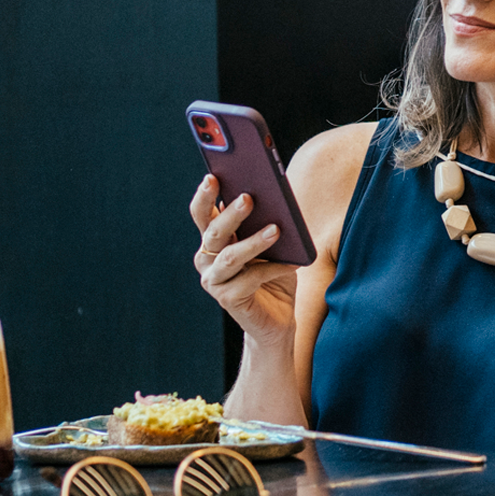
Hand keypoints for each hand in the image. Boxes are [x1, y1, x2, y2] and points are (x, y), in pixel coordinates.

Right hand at [188, 175, 298, 346]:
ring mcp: (214, 281)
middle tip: (248, 198)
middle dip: (230, 213)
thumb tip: (276, 199)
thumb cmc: (275, 275)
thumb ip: (266, 224)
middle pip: (213, 232)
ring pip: (230, 256)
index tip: (212, 176)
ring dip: (254, 241)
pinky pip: (251, 279)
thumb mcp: (273, 245)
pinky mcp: (228, 299)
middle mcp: (208, 259)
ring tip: (276, 229)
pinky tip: (292, 263)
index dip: (204, 195)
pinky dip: (274, 268)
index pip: (202, 213)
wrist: (278, 319)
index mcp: (214, 240)